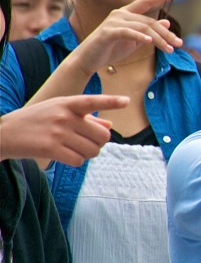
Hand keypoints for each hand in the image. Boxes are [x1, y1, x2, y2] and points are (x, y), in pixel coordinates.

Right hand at [0, 95, 128, 164]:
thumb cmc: (37, 121)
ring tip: (74, 148)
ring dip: (87, 154)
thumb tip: (110, 126)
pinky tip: (66, 155)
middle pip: (102, 137)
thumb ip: (86, 118)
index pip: (93, 101)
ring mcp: (58, 132)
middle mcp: (64, 116)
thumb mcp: (59, 111)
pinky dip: (76, 161)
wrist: (5, 133)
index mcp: (67, 103)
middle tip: (87, 143)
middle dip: (99, 143)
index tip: (126, 101)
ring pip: (92, 151)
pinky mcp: (50, 148)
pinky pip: (78, 160)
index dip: (111, 102)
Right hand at [69, 0, 182, 76]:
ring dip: (159, 39)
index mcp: (126, 13)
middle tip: (179, 44)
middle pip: (150, 21)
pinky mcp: (108, 32)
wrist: (89, 59)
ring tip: (170, 50)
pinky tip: (150, 41)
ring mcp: (113, 22)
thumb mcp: (135, 40)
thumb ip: (149, 31)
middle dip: (166, 34)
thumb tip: (167, 21)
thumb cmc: (111, 48)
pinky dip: (139, 36)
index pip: (146, 2)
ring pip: (143, 27)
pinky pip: (127, 32)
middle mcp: (120, 14)